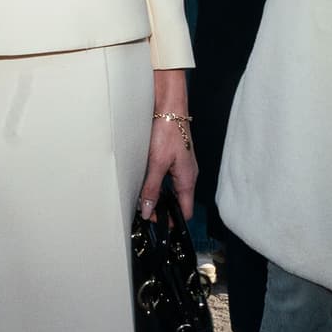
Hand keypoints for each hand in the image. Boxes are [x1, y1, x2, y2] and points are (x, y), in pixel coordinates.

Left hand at [139, 69, 197, 219]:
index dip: (172, 221)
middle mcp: (187, 175)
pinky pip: (168, 178)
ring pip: (172, 190)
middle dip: (162, 210)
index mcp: (188, 179)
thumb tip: (147, 211)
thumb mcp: (157, 163)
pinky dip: (158, 184)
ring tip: (143, 200)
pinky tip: (146, 182)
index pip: (184, 211)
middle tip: (144, 213)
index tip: (156, 225)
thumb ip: (151, 188)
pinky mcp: (174, 158)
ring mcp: (182, 166)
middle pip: (178, 202)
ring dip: (159, 196)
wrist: (170, 106)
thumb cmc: (168, 131)